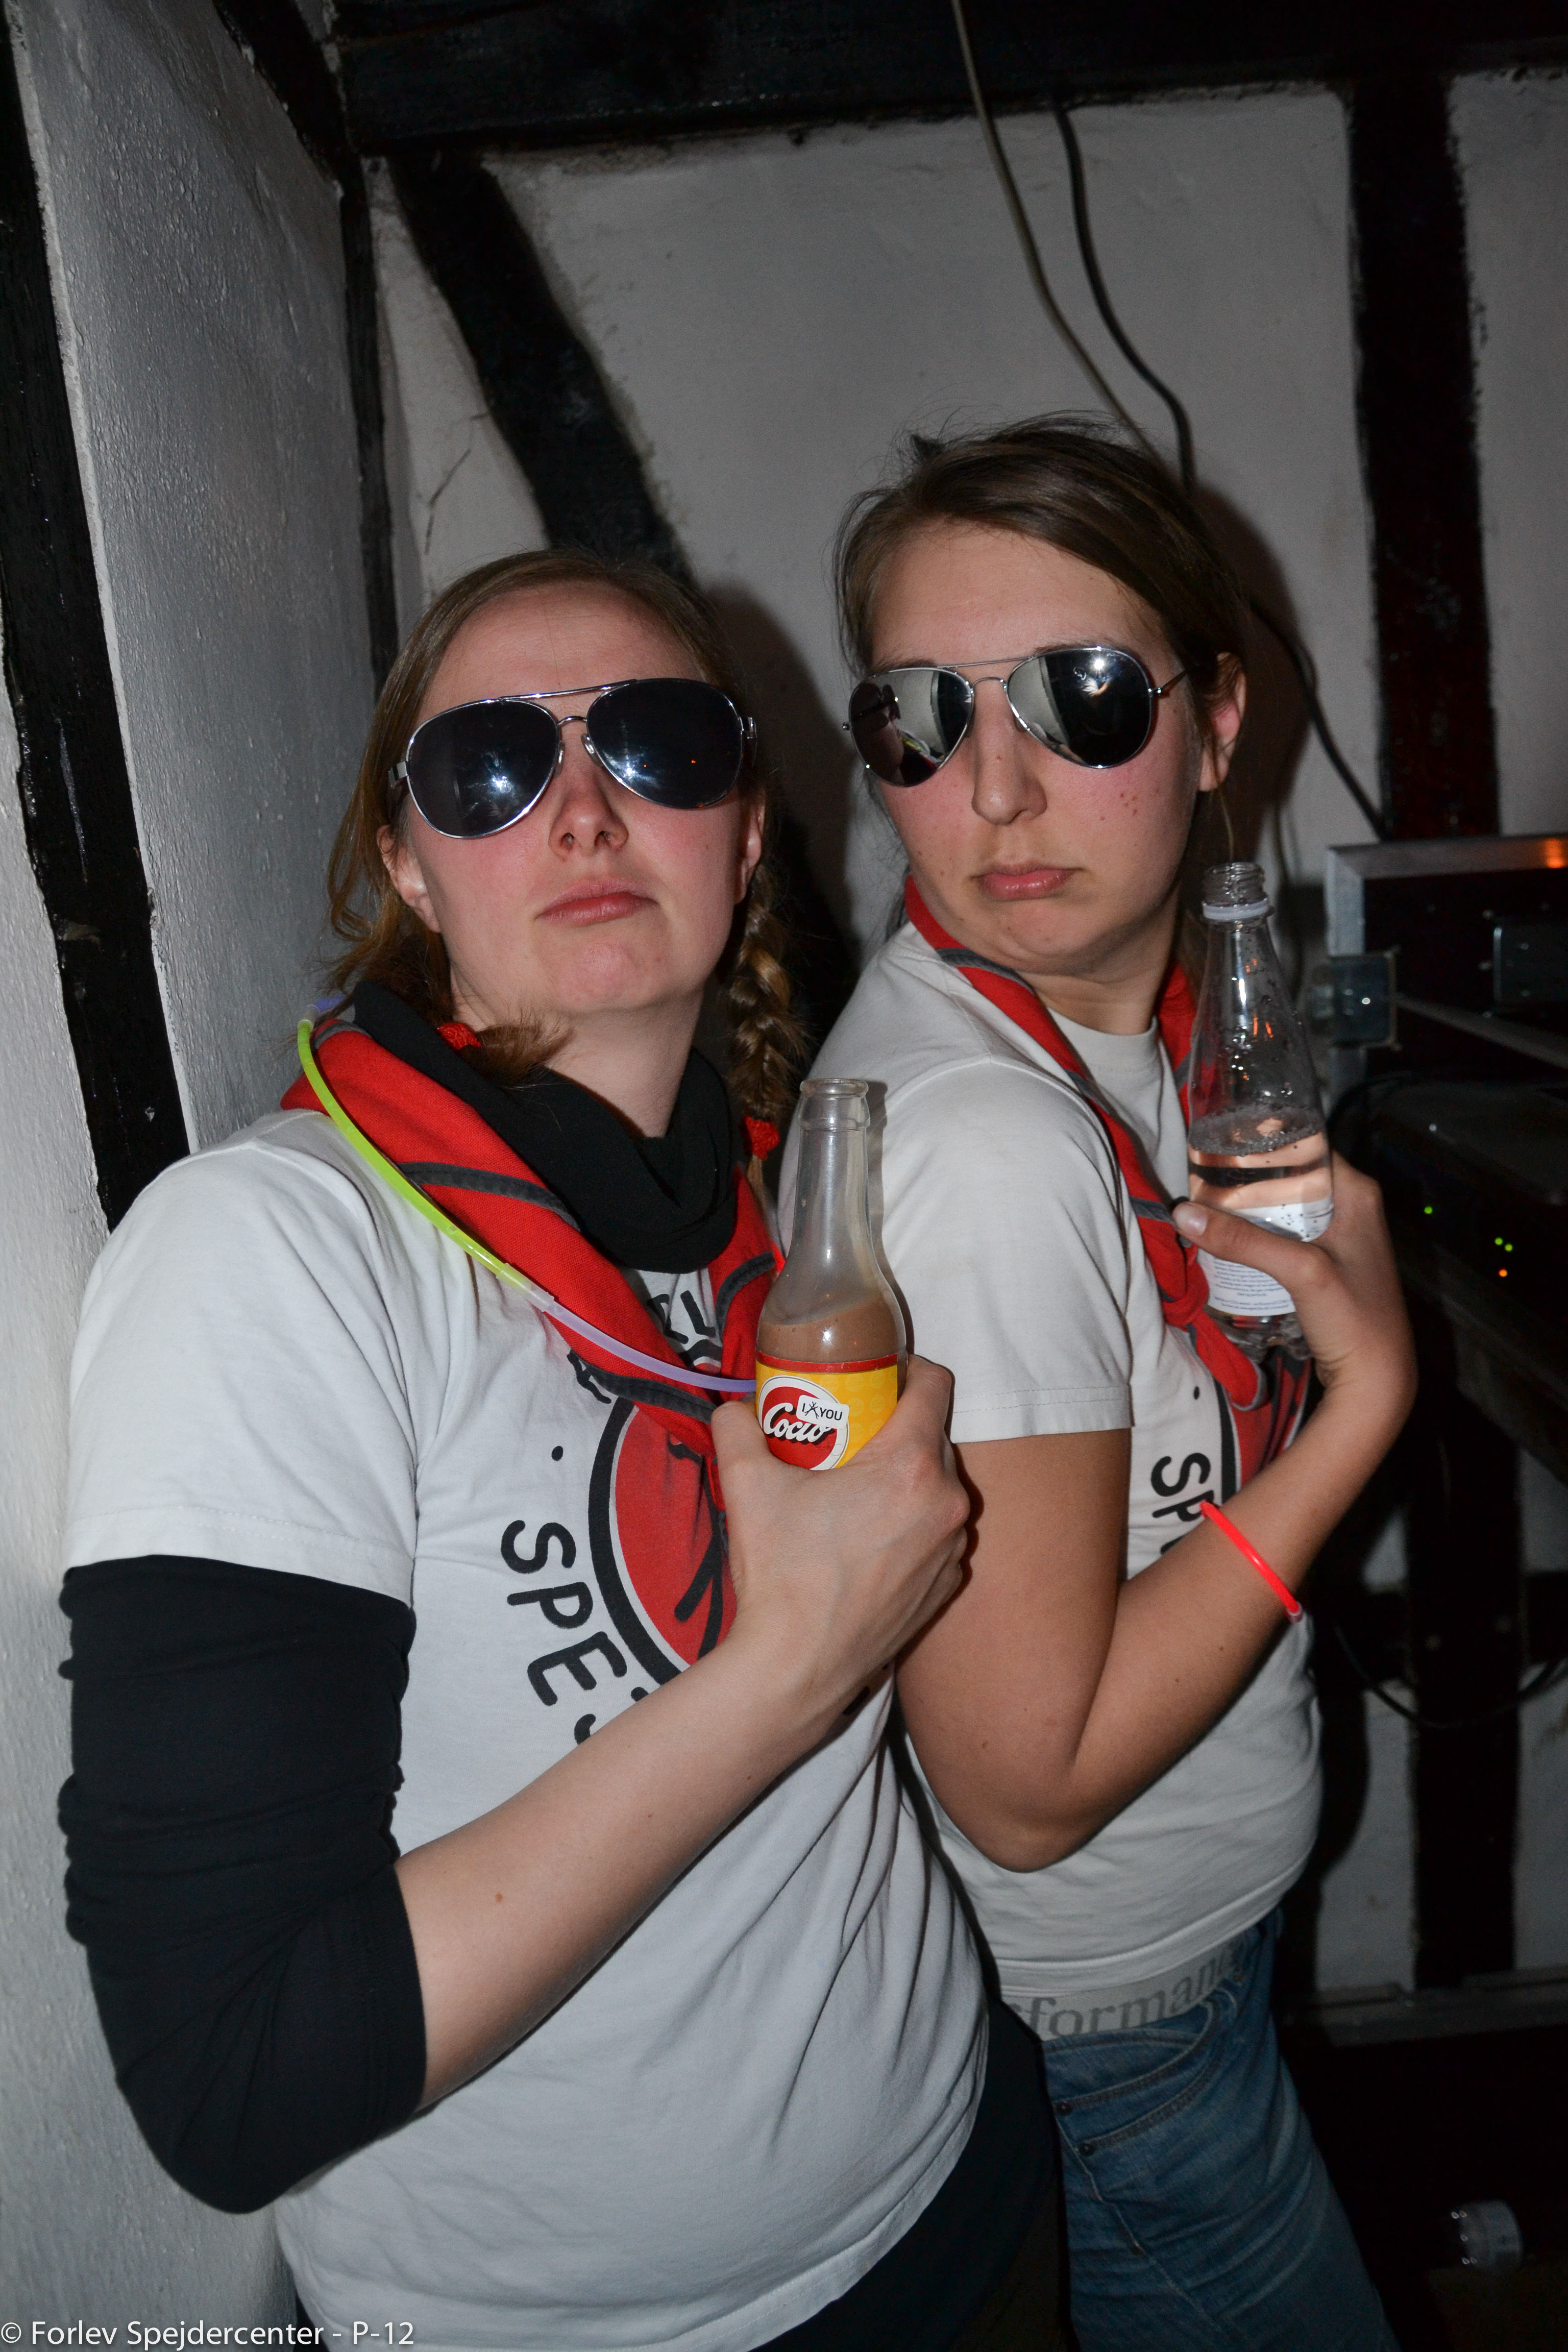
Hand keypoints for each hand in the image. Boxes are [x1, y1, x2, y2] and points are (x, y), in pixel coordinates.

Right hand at [712, 1356, 969, 1733]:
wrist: (796, 1669)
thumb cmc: (780, 1575)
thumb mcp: (746, 1485)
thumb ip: (736, 1428)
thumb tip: (733, 1406)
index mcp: (910, 1467)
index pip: (935, 1384)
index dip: (907, 1368)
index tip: (875, 1375)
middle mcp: (946, 1503)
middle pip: (933, 1437)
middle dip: (893, 1429)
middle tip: (847, 1436)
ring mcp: (952, 1549)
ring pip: (936, 1487)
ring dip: (905, 1480)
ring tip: (854, 1493)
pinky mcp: (946, 1587)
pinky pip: (936, 1535)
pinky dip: (910, 1527)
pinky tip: (865, 1541)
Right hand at [1173, 1155, 1415, 1427]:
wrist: (1376, 1381)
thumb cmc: (1353, 1319)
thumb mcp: (1299, 1271)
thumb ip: (1244, 1241)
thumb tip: (1182, 1213)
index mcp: (1358, 1193)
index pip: (1307, 1147)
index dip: (1265, 1143)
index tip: (1222, 1146)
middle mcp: (1353, 1207)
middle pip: (1290, 1177)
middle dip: (1248, 1179)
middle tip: (1202, 1178)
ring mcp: (1340, 1237)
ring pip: (1285, 1207)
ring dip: (1250, 1209)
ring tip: (1207, 1205)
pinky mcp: (1327, 1264)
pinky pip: (1286, 1235)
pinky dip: (1259, 1234)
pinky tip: (1229, 1240)